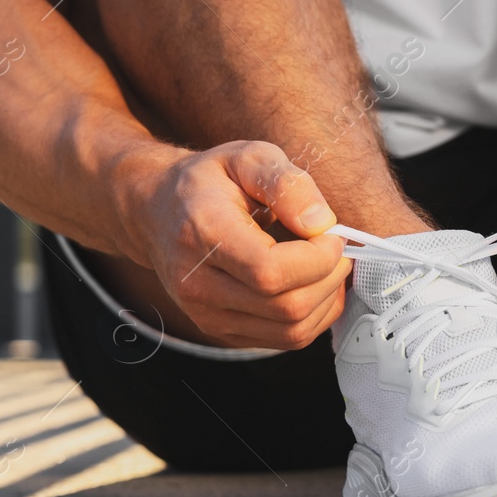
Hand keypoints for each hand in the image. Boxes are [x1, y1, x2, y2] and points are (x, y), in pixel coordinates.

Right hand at [123, 141, 350, 348]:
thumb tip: (321, 222)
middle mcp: (196, 284)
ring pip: (291, 331)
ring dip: (327, 300)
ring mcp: (206, 315)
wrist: (158, 211)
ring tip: (328, 265)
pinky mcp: (221, 331)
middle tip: (339, 249)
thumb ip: (286, 183)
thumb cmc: (209, 181)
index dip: (317, 258)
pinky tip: (313, 283)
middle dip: (330, 278)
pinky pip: (285, 339)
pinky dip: (315, 315)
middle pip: (286, 307)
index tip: (333, 234)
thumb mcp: (247, 157)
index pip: (271, 271)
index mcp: (202, 234)